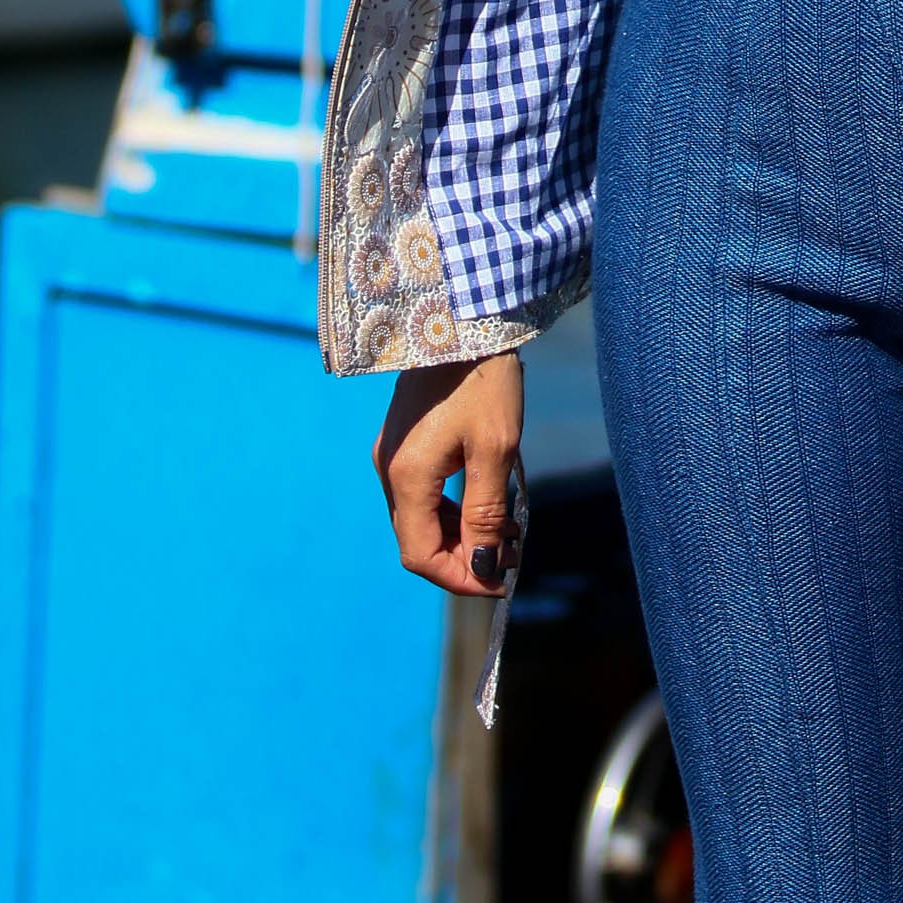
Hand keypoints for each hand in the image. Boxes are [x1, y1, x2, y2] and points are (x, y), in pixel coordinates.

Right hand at [373, 353, 524, 593]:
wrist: (463, 319)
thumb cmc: (483, 381)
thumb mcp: (495, 451)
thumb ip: (486, 514)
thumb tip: (486, 567)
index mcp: (406, 476)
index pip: (420, 555)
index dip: (459, 578)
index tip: (500, 582)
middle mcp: (390, 469)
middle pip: (419, 540)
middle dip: (465, 557)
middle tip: (512, 556)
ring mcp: (393, 454)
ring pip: (421, 519)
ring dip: (461, 534)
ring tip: (509, 532)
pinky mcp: (405, 441)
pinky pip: (423, 493)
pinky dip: (453, 509)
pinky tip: (488, 503)